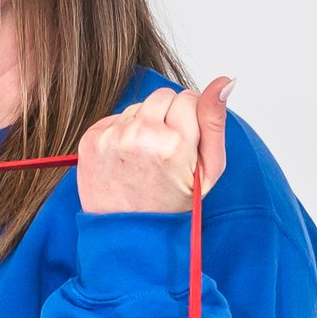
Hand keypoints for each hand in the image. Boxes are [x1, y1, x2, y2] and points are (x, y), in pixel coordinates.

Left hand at [74, 75, 232, 217]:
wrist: (131, 236)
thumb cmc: (173, 204)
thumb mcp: (208, 170)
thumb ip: (215, 122)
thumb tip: (225, 81)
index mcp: (175, 144)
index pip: (189, 98)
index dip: (190, 120)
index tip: (185, 144)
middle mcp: (141, 136)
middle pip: (163, 97)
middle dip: (167, 118)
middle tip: (165, 153)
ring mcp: (112, 138)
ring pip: (138, 107)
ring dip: (143, 126)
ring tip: (144, 160)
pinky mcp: (91, 141)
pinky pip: (114, 118)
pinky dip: (121, 133)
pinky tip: (126, 160)